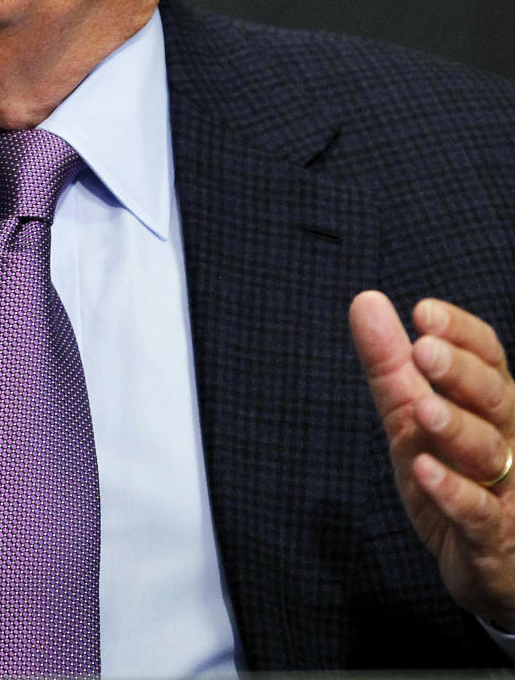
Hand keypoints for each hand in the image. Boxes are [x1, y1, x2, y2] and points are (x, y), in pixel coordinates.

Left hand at [351, 290, 514, 628]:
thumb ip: (391, 364)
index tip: (423, 312)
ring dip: (457, 427)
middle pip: (496, 398)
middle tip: (424, 350)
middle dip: (461, 372)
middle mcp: (508, 440)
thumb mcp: (411, 417)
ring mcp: (507, 491)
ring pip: (490, 452)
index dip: (461, 334)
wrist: (486, 565)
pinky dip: (453, 492)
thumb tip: (364, 299)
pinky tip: (424, 470)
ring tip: (423, 408)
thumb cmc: (452, 477)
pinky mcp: (494, 538)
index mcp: (490, 404)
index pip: (488, 357)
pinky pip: (479, 514)